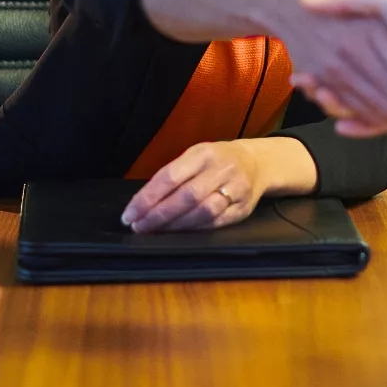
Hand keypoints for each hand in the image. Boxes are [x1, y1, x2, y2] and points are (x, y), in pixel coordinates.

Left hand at [122, 139, 274, 233]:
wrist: (256, 164)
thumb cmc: (216, 161)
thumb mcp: (195, 156)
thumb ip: (173, 175)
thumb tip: (142, 202)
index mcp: (203, 153)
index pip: (170, 176)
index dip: (147, 198)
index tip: (130, 213)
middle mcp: (221, 169)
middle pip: (187, 196)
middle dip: (158, 215)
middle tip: (139, 226)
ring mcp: (236, 189)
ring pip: (203, 212)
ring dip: (175, 225)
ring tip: (155, 231)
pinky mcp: (243, 209)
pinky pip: (216, 223)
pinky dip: (194, 230)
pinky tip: (179, 233)